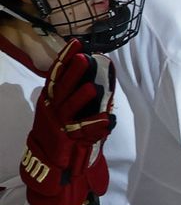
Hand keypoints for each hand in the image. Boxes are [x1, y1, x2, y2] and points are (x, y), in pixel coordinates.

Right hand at [22, 40, 115, 204]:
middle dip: (72, 73)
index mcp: (50, 99)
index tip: (75, 43)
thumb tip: (94, 79)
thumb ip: (74, 96)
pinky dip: (96, 125)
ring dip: (81, 98)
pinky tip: (107, 118)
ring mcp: (59, 124)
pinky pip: (84, 131)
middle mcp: (52, 109)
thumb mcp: (63, 111)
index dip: (65, 59)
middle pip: (62, 87)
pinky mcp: (67, 139)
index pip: (57, 74)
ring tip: (92, 87)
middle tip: (83, 57)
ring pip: (70, 108)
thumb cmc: (60, 132)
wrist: (50, 161)